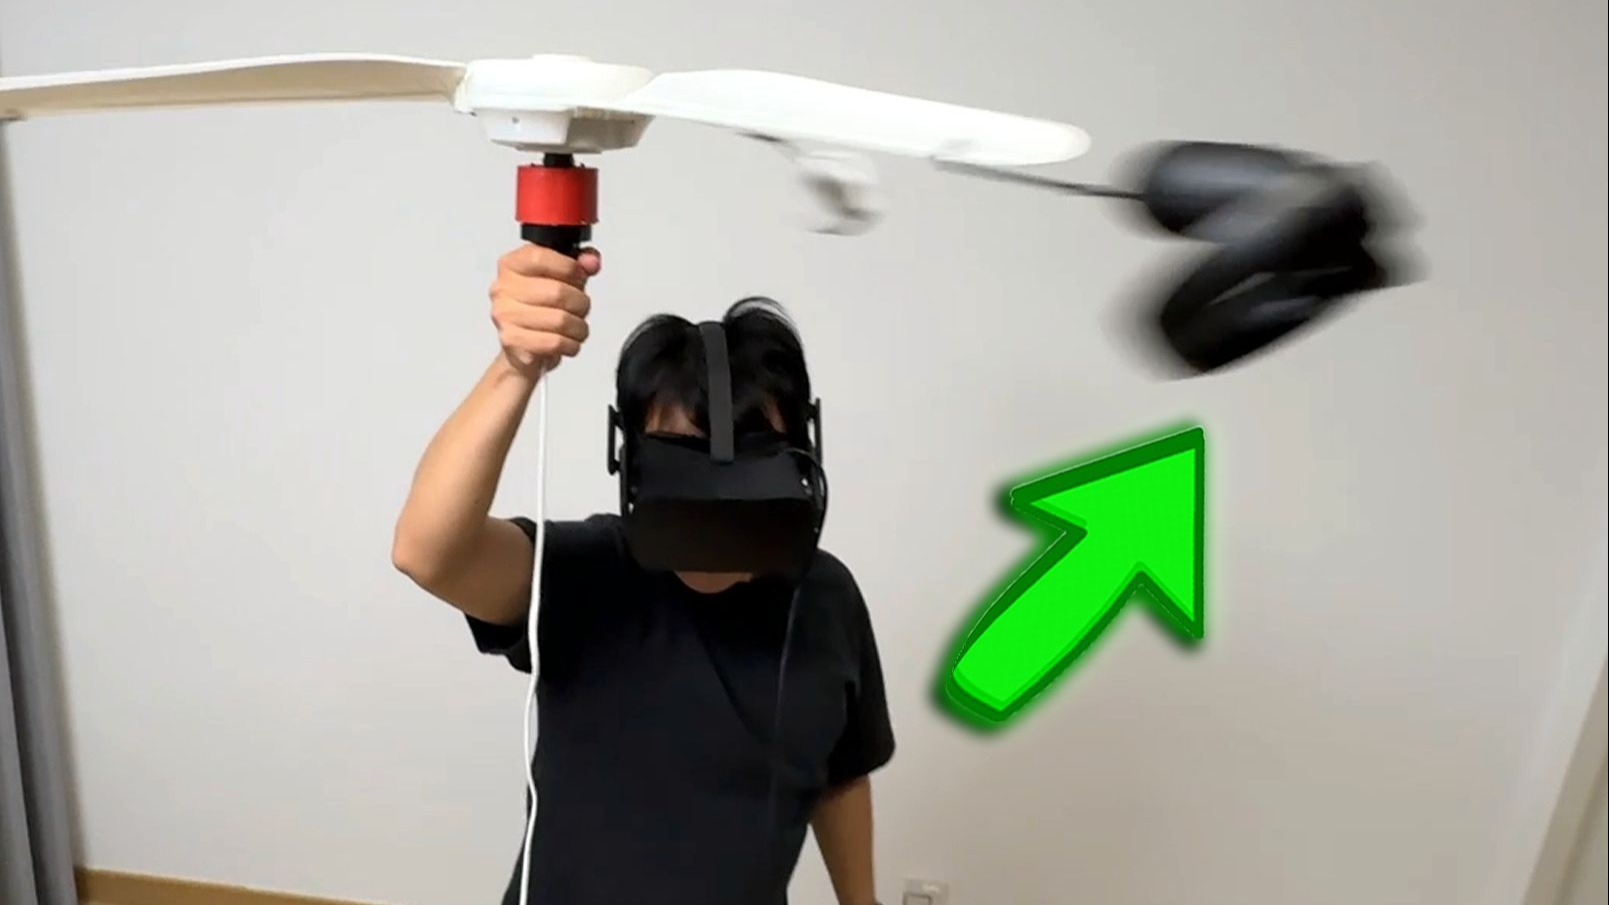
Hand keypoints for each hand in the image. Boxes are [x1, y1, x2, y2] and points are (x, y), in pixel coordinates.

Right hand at [489, 244, 601, 377]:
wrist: (525, 345)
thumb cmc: (543, 306)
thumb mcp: (563, 277)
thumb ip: (580, 263)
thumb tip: (591, 261)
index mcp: (511, 265)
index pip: (539, 258)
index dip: (568, 268)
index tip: (580, 276)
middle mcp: (503, 288)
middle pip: (556, 292)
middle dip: (581, 302)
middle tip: (581, 308)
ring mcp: (505, 316)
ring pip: (560, 320)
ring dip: (579, 327)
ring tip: (577, 327)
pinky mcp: (512, 342)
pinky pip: (555, 342)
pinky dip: (571, 345)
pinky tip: (568, 342)